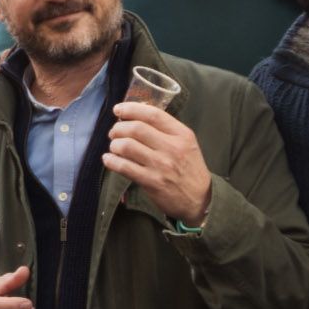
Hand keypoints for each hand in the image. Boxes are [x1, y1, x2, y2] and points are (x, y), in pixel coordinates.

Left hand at [104, 99, 212, 227]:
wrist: (200, 200)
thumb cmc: (190, 169)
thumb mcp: (186, 144)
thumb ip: (166, 130)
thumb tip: (137, 114)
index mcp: (182, 134)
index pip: (153, 114)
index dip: (131, 109)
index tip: (119, 109)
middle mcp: (172, 148)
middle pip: (136, 128)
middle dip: (118, 128)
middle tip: (114, 132)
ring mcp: (161, 165)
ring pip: (127, 146)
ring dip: (114, 144)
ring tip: (114, 147)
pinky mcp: (152, 182)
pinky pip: (124, 167)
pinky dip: (111, 161)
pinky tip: (108, 159)